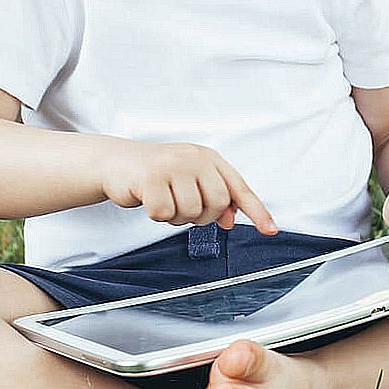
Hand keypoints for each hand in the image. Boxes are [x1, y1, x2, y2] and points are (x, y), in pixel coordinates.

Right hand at [99, 140, 276, 233]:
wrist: (118, 162)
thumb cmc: (159, 174)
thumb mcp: (191, 181)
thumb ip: (214, 197)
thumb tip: (231, 220)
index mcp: (210, 159)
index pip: (239, 189)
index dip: (256, 211)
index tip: (270, 230)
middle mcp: (195, 158)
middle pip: (217, 204)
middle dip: (201, 217)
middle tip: (183, 208)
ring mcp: (173, 166)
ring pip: (190, 212)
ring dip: (176, 217)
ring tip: (164, 199)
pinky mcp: (151, 177)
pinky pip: (164, 214)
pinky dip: (157, 215)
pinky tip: (149, 200)